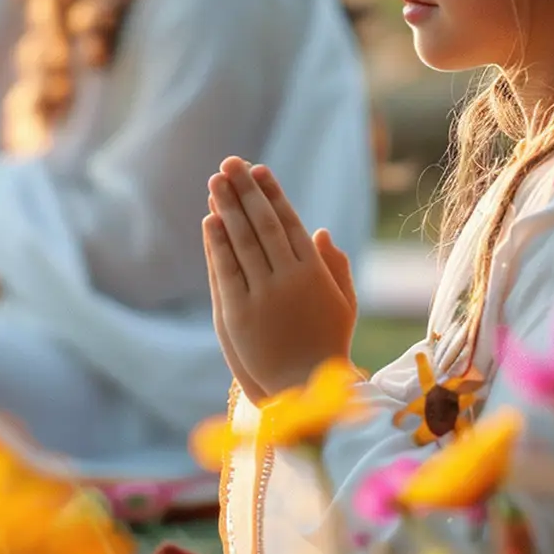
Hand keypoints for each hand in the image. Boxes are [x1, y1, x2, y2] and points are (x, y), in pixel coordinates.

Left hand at [205, 157, 356, 398]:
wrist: (307, 390)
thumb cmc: (327, 346)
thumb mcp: (343, 305)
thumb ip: (336, 267)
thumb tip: (321, 232)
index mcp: (315, 272)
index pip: (290, 222)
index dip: (273, 193)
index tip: (260, 169)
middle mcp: (290, 278)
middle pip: (263, 224)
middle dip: (246, 190)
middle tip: (231, 163)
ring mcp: (264, 295)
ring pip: (243, 241)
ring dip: (228, 207)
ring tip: (216, 181)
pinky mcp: (239, 314)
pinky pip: (226, 270)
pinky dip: (218, 243)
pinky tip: (210, 220)